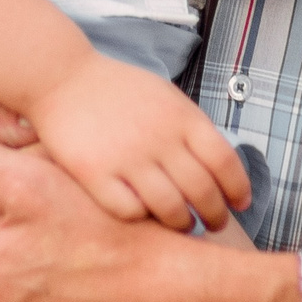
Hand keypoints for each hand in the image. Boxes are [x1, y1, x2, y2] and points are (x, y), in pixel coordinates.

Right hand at [23, 50, 251, 231]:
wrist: (62, 77)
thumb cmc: (118, 90)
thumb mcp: (166, 97)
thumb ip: (192, 128)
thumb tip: (221, 167)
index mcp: (182, 116)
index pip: (225, 162)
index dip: (238, 189)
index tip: (239, 204)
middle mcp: (159, 138)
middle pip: (203, 192)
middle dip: (214, 215)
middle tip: (213, 223)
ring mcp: (127, 158)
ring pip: (171, 209)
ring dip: (182, 223)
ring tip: (181, 224)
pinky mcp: (95, 174)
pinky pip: (130, 211)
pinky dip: (142, 218)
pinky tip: (143, 214)